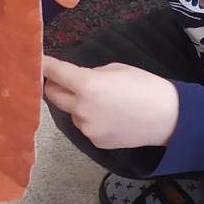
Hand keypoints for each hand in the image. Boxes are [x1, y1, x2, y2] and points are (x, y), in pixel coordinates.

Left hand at [42, 58, 179, 150]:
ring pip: (70, 112)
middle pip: (52, 96)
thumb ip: (90, 74)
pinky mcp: (95, 142)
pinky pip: (85, 126)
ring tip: (103, 102)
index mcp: (86, 85)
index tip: (36, 61)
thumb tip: (76, 80)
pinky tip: (111, 117)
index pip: (55, 73)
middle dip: (54, 86)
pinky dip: (90, 119)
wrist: (167, 118)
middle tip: (64, 80)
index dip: (44, 65)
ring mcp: (86, 128)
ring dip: (76, 104)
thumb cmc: (145, 86)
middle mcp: (81, 109)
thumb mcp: (116, 69)